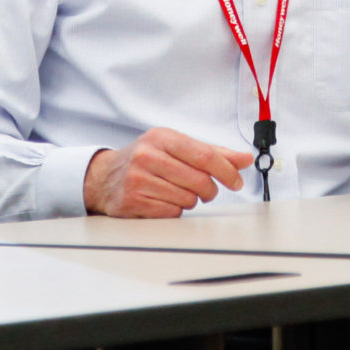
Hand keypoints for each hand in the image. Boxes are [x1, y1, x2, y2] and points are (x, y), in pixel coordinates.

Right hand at [85, 127, 250, 216]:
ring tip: (177, 192)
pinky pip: (172, 212)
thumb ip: (213, 152)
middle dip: (209, 190)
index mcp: (162, 137)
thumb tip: (245, 158)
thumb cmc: (146, 160)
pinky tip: (163, 200)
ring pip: (187, 198)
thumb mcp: (176, 147)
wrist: (104, 177)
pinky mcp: (133, 201)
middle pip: (199, 180)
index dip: (226, 171)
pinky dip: (174, 210)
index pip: (205, 155)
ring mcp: (138, 178)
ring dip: (190, 200)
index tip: (236, 181)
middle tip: (206, 191)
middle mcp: (148, 155)